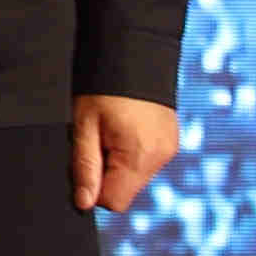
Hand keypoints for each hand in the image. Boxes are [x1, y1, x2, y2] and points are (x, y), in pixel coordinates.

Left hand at [70, 95, 177, 216]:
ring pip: (136, 176)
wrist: (133, 52)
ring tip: (113, 130)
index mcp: (139, 156)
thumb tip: (85, 203)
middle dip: (107, 173)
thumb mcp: (84, 127)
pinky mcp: (171, 141)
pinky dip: (132, 153)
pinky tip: (125, 128)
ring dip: (120, 163)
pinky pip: (147, 161)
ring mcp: (169, 149)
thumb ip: (85, 167)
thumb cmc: (104, 87)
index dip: (94, 189)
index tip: (87, 162)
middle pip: (126, 190)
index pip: (114, 202)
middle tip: (99, 140)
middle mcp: (160, 156)